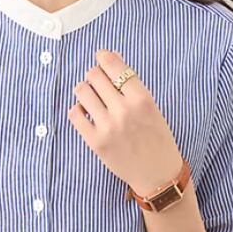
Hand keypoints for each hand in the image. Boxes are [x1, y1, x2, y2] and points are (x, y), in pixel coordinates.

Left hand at [67, 49, 183, 195]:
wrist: (157, 175)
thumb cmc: (156, 138)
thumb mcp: (151, 107)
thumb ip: (132, 84)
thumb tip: (110, 56)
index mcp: (142, 99)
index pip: (114, 66)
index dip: (104, 57)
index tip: (101, 56)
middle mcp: (124, 111)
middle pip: (95, 76)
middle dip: (95, 75)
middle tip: (98, 82)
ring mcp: (108, 127)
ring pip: (82, 91)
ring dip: (85, 90)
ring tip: (91, 97)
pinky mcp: (95, 142)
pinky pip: (75, 114)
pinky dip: (78, 109)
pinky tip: (86, 113)